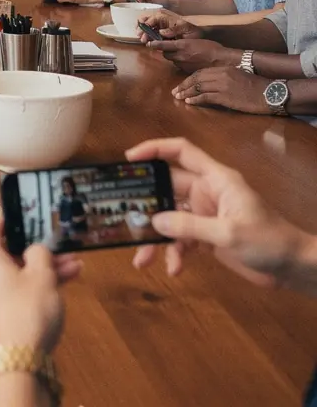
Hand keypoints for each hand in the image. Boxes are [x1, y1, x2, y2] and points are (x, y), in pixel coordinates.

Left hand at [0, 217, 80, 353]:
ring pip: (19, 272)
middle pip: (9, 252)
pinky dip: (40, 283)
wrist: (21, 360)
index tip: (25, 216)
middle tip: (60, 243)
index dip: (6, 220)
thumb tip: (34, 249)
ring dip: (45, 266)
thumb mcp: (41, 275)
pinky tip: (68, 280)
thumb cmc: (29, 308)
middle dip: (37, 248)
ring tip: (76, 263)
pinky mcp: (4, 313)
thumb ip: (39, 253)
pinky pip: (21, 289)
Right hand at [125, 137, 308, 290]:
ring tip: (143, 258)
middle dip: (147, 204)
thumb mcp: (228, 232)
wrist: (293, 268)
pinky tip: (174, 268)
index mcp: (215, 179)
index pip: (181, 151)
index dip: (154, 149)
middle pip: (168, 189)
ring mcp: (205, 214)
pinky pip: (181, 239)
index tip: (129, 159)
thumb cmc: (268, 240)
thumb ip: (190, 226)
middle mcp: (206, 192)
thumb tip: (155, 221)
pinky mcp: (206, 236)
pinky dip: (174, 253)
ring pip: (170, 218)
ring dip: (157, 238)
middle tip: (125, 216)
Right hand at [138, 8, 199, 41]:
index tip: (143, 31)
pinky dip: (147, 36)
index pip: (155, 18)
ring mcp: (162, 29)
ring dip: (143, 32)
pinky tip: (145, 41)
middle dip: (142, 27)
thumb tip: (161, 32)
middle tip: (139, 36)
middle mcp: (163, 22)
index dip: (147, 23)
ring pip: (149, 27)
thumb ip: (174, 30)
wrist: (200, 38)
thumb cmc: (194, 32)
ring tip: (141, 39)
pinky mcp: (162, 36)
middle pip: (149, 21)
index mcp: (168, 19)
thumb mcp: (186, 29)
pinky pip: (152, 34)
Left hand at [150, 38, 235, 73]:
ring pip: (173, 61)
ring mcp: (183, 65)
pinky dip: (181, 64)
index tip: (149, 43)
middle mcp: (181, 56)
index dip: (155, 44)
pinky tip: (188, 61)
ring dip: (174, 58)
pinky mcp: (187, 71)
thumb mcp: (196, 40)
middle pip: (166, 55)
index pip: (164, 45)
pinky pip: (180, 67)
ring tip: (182, 54)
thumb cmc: (211, 47)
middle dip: (166, 51)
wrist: (222, 60)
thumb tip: (174, 42)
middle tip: (171, 48)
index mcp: (182, 45)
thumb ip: (183, 42)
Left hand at [172, 64, 271, 112]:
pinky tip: (189, 102)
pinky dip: (196, 99)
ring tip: (178, 97)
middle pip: (196, 79)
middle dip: (183, 85)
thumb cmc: (256, 86)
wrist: (270, 93)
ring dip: (186, 92)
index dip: (189, 79)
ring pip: (198, 88)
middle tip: (174, 92)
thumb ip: (224, 77)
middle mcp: (221, 75)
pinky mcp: (225, 97)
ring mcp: (222, 86)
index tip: (181, 84)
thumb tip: (211, 84)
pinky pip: (206, 97)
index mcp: (223, 69)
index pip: (200, 72)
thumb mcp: (238, 76)